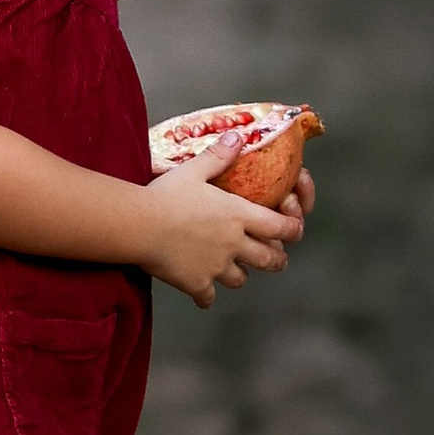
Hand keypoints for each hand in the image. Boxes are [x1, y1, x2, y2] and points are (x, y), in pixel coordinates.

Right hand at [136, 140, 304, 309]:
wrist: (139, 225)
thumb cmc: (166, 196)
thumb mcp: (193, 170)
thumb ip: (219, 156)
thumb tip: (237, 137)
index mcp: (238, 215)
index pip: (279, 226)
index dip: (291, 229)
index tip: (294, 230)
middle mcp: (233, 243)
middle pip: (269, 259)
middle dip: (276, 260)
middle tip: (277, 259)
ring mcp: (216, 266)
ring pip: (240, 279)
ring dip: (240, 275)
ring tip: (235, 271)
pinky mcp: (196, 283)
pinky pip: (208, 297)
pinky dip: (206, 296)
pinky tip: (201, 294)